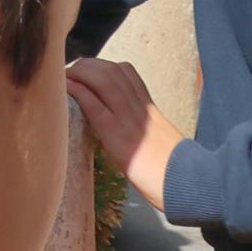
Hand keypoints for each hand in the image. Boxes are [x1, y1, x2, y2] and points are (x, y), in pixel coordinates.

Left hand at [66, 58, 183, 212]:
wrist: (187, 185)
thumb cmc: (173, 170)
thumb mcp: (158, 139)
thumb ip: (141, 126)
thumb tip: (119, 125)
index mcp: (150, 109)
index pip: (127, 73)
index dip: (103, 65)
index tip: (86, 69)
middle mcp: (141, 109)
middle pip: (112, 71)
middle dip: (87, 65)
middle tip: (70, 72)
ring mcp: (131, 120)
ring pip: (104, 82)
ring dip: (79, 74)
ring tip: (64, 77)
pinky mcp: (120, 136)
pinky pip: (97, 106)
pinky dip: (79, 92)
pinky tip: (66, 89)